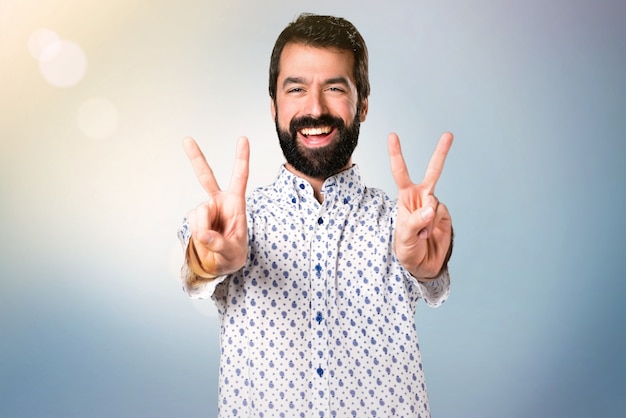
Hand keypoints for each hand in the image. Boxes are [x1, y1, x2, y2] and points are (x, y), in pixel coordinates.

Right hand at [183, 136, 249, 277]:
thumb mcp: (233, 252)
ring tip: (214, 240)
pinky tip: (206, 238)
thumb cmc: (234, 252)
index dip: (241, 158)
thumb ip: (220, 244)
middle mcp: (219, 201)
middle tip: (186, 139)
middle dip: (195, 158)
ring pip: (199, 213)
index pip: (240, 177)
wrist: (223, 262)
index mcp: (236, 202)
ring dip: (204, 229)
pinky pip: (193, 224)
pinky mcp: (195, 216)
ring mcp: (206, 208)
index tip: (243, 139)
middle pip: (205, 177)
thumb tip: (204, 235)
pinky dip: (198, 234)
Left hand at [388, 132, 453, 279]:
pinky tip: (429, 234)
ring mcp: (434, 205)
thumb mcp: (404, 236)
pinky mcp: (444, 215)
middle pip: (433, 171)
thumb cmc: (407, 248)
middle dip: (441, 153)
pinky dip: (434, 225)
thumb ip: (416, 221)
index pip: (400, 172)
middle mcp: (421, 197)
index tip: (392, 136)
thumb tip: (432, 208)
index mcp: (405, 197)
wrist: (422, 264)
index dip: (396, 154)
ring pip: (434, 201)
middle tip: (449, 135)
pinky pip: (440, 213)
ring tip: (420, 234)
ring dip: (426, 219)